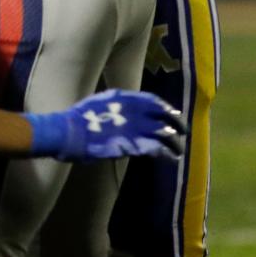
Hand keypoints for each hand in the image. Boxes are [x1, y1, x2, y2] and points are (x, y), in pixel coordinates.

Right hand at [56, 88, 186, 161]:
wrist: (71, 132)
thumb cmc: (80, 118)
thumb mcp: (100, 102)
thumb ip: (116, 105)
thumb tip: (126, 111)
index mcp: (126, 97)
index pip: (153, 101)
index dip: (165, 108)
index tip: (173, 114)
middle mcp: (135, 110)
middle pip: (164, 115)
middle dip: (177, 124)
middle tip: (184, 132)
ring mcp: (135, 127)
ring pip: (165, 133)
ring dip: (174, 142)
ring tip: (179, 150)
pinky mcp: (134, 144)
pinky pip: (157, 148)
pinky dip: (166, 153)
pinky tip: (171, 158)